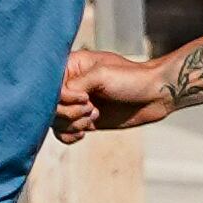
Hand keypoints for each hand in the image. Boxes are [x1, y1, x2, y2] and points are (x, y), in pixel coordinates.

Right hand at [57, 46, 173, 140]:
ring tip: (96, 116)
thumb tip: (55, 99)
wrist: (153, 96)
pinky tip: (87, 131)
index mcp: (70, 66)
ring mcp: (75, 103)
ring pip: (56, 121)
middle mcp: (69, 85)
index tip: (86, 98)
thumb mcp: (101, 76)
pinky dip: (71, 135)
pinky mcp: (82, 119)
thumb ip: (75, 85)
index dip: (64, 97)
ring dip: (75, 124)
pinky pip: (62, 133)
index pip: (48, 86)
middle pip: (50, 106)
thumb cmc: (131, 79)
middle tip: (93, 108)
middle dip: (71, 112)